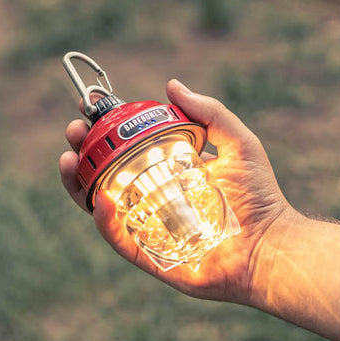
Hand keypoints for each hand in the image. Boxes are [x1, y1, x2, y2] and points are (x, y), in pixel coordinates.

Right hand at [59, 79, 297, 305]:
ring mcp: (151, 226)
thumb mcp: (239, 143)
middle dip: (87, 153)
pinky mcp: (150, 255)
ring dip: (80, 183)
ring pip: (104, 205)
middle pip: (110, 174)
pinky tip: (100, 196)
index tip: (94, 111)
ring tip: (69, 159)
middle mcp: (158, 197)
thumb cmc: (260, 195)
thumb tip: (171, 85)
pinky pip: (119, 237)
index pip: (133, 148)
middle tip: (76, 133)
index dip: (111, 132)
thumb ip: (209, 113)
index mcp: (174, 172)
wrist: (270, 245)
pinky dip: (105, 219)